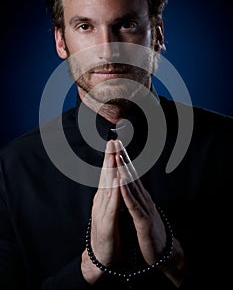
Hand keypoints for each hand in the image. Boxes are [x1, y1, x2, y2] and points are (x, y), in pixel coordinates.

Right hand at [81, 140, 120, 282]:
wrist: (100, 257)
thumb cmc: (107, 233)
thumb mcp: (110, 210)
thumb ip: (111, 196)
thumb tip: (115, 181)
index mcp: (104, 197)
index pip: (108, 174)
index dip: (111, 158)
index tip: (115, 143)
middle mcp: (102, 200)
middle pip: (106, 175)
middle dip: (109, 157)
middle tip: (112, 140)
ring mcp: (102, 210)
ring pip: (108, 186)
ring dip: (111, 169)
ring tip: (114, 154)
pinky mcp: (106, 222)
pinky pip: (112, 205)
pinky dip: (115, 191)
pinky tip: (117, 181)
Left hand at [115, 140, 184, 286]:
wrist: (164, 254)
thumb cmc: (151, 232)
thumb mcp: (141, 211)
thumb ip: (136, 198)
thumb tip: (130, 185)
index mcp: (141, 197)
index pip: (130, 174)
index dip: (123, 159)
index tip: (116, 146)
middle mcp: (144, 199)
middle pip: (132, 175)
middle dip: (123, 158)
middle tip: (116, 142)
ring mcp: (145, 208)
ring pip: (132, 186)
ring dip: (124, 170)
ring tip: (117, 156)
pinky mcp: (143, 221)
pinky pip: (133, 205)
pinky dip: (126, 192)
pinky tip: (120, 182)